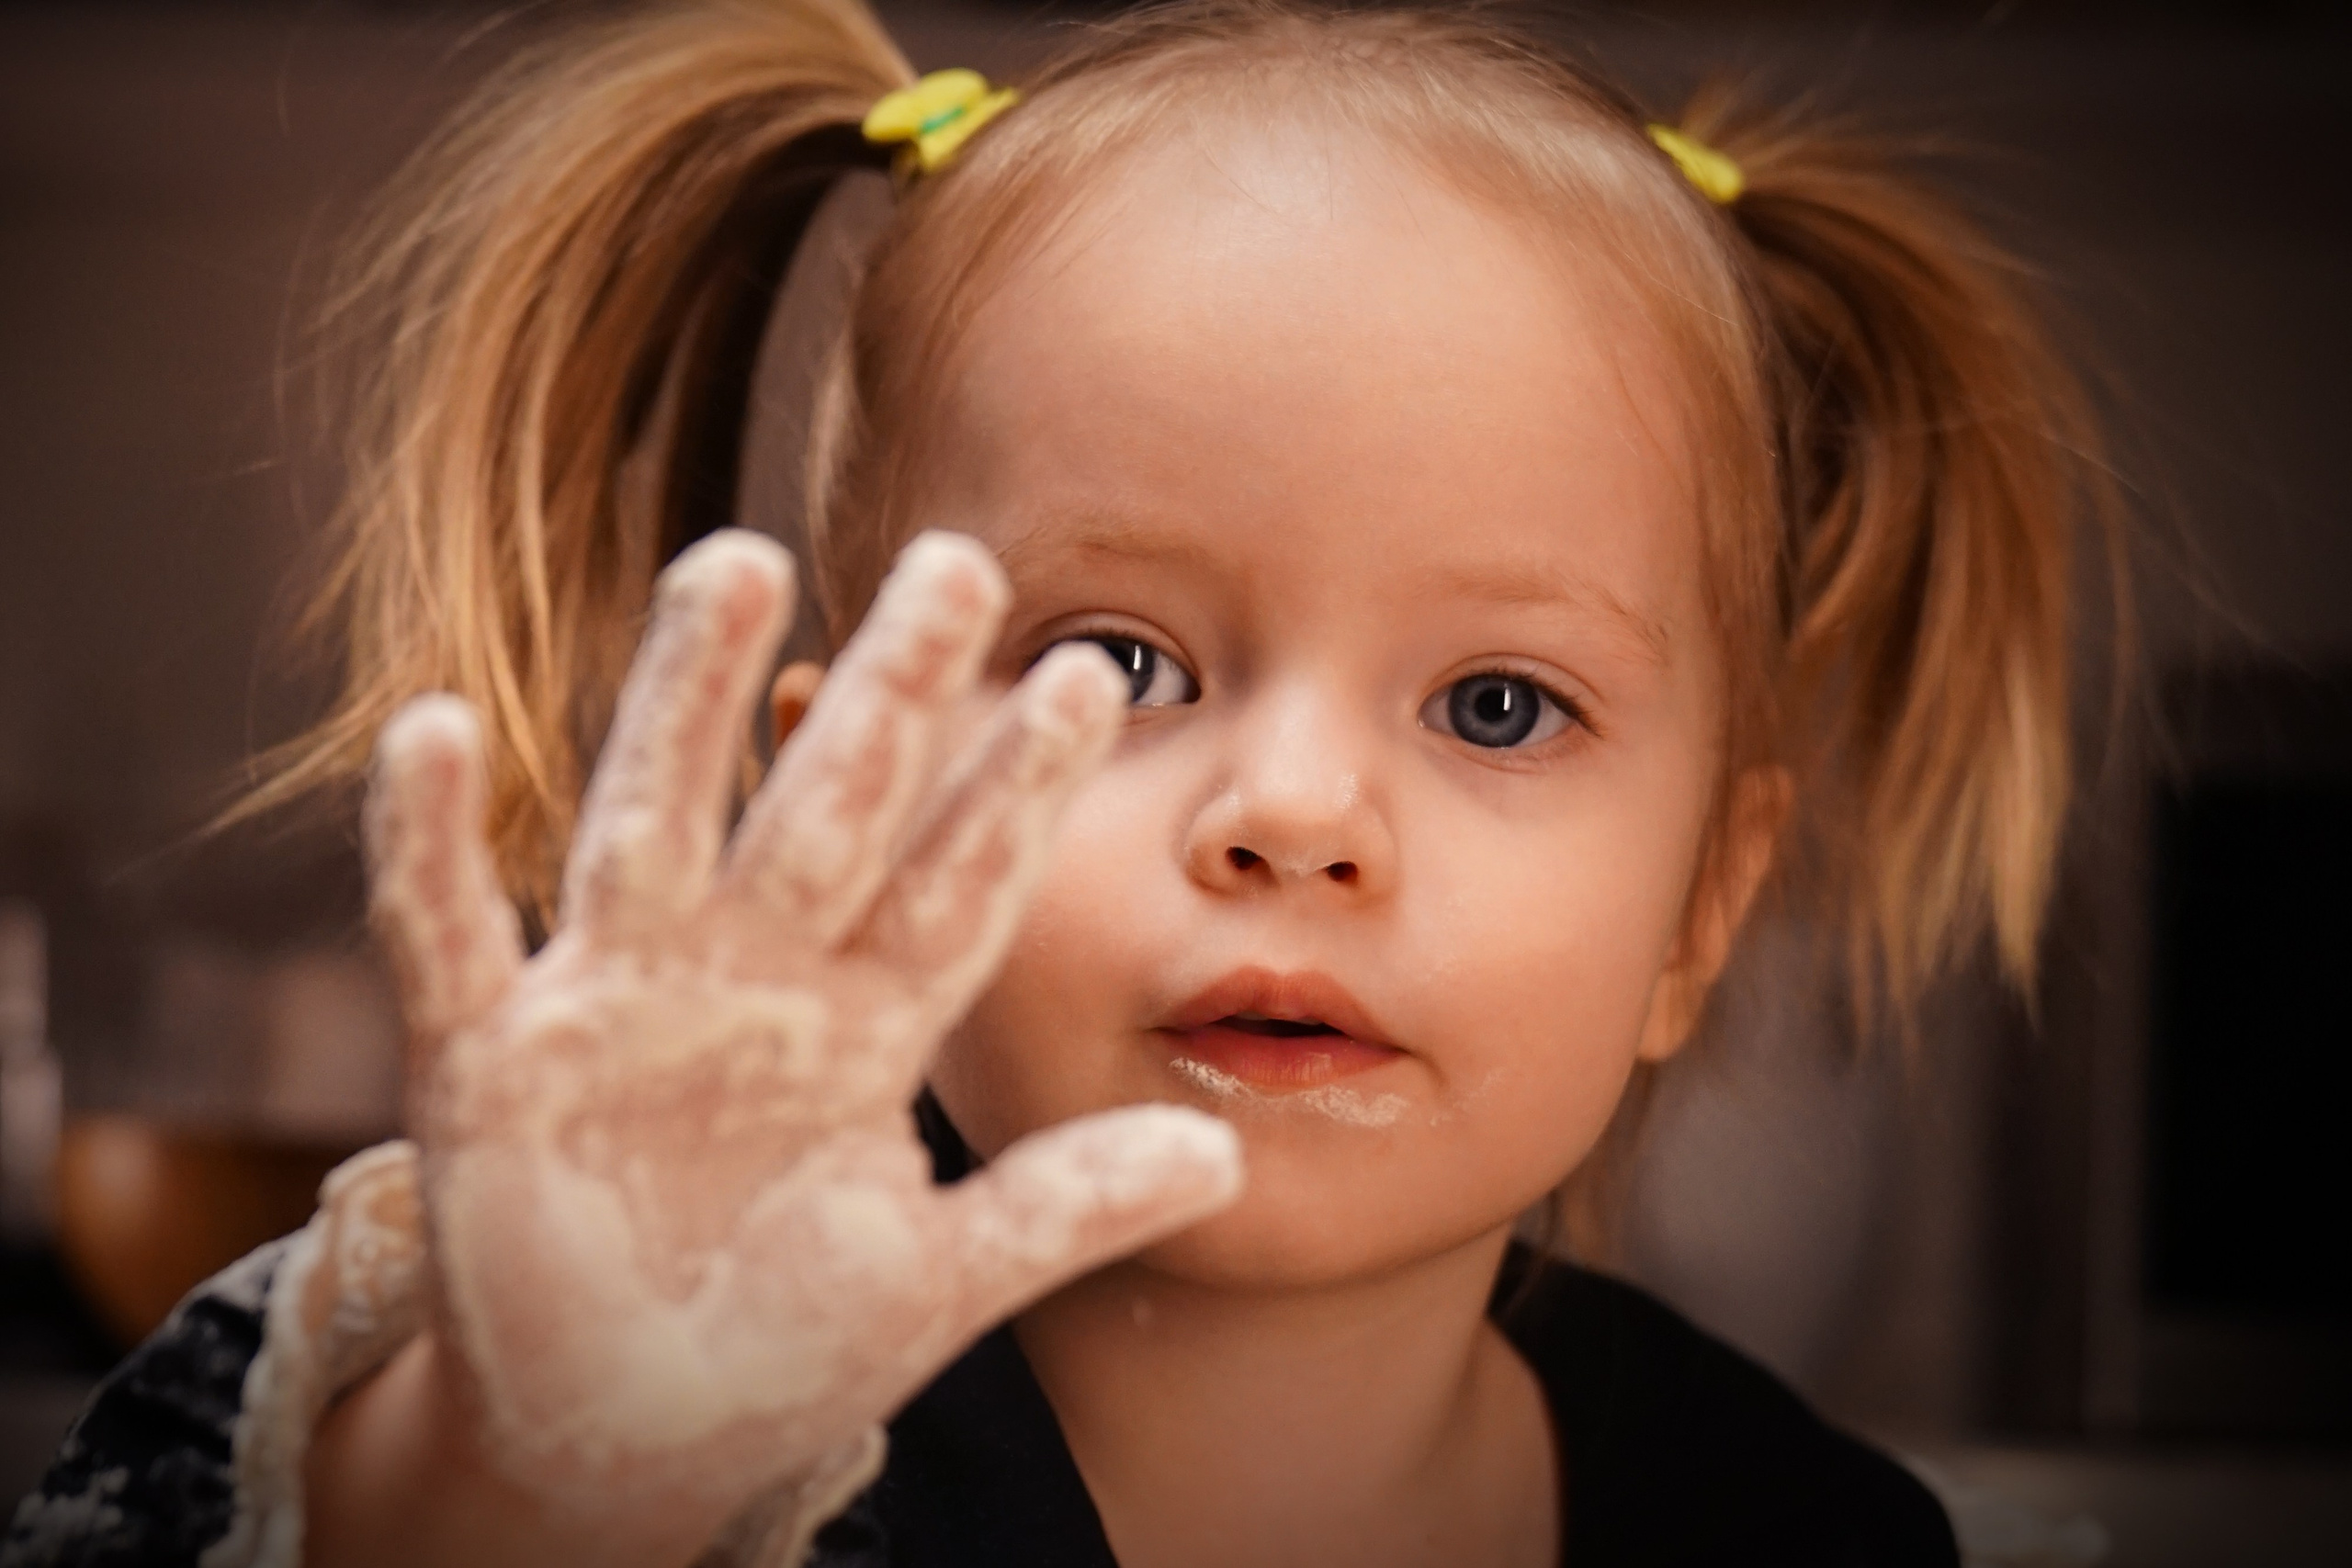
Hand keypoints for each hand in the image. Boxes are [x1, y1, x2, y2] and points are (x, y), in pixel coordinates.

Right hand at [362, 530, 1241, 1550]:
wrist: (626, 1437)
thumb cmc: (789, 1343)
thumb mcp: (939, 1280)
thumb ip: (1062, 1209)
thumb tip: (1223, 1160)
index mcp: (860, 1023)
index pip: (954, 881)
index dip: (1017, 788)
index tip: (1094, 680)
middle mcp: (746, 982)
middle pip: (824, 811)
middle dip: (885, 698)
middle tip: (956, 560)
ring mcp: (614, 1006)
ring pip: (655, 823)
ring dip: (686, 704)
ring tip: (735, 566)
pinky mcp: (487, 1062)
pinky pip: (448, 933)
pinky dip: (428, 843)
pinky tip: (434, 726)